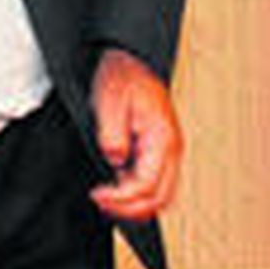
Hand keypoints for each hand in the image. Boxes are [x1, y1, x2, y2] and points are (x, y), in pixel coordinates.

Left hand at [88, 47, 182, 221]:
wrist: (131, 60)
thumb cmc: (123, 75)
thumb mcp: (110, 101)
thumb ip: (112, 134)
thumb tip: (115, 161)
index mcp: (162, 137)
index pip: (147, 185)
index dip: (121, 198)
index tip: (98, 194)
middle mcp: (171, 148)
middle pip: (160, 198)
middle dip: (130, 208)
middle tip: (102, 201)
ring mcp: (168, 151)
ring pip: (162, 195)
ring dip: (136, 203)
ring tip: (108, 197)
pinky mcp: (161, 151)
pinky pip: (157, 183)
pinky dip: (139, 193)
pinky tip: (118, 187)